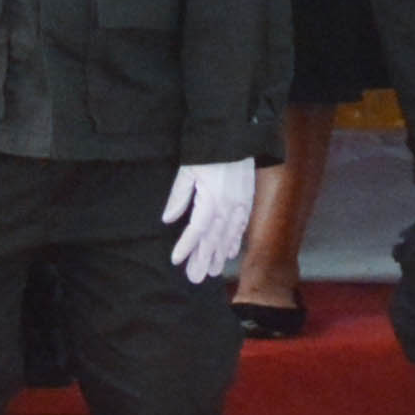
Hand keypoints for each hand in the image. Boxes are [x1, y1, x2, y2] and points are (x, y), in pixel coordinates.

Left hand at [163, 157, 259, 286]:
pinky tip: (228, 253)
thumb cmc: (208, 151)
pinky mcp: (247, 200)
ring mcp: (240, 205)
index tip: (176, 260)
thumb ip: (179, 197)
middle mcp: (227, 208)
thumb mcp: (188, 170)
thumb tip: (168, 219)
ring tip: (210, 272)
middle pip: (212, 239)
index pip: (196, 230)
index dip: (186, 246)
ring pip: (228, 237)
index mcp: (210, 200)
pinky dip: (234, 241)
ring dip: (218, 255)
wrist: (236, 136)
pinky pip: (240, 227)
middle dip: (203, 259)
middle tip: (195, 279)